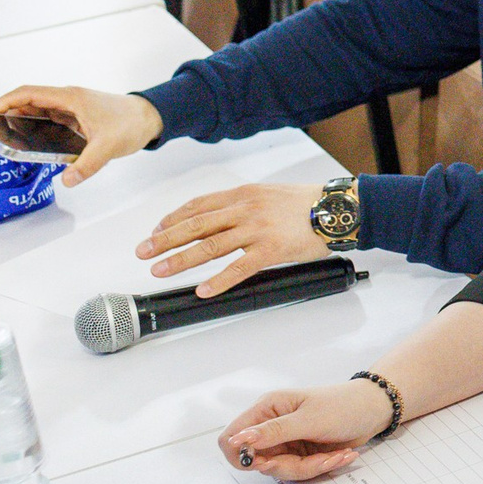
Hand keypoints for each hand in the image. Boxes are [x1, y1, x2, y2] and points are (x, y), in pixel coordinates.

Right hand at [0, 85, 160, 184]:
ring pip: (39, 114)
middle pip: (29, 103)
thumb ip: (87, 164)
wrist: (153, 117)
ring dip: (22, 124)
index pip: (30, 93)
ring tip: (7, 141)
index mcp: (71, 99)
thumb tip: (67, 180)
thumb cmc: (132, 122)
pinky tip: (32, 146)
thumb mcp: (109, 146)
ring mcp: (72, 109)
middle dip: (9, 116)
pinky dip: (38, 131)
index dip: (7, 101)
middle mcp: (68, 101)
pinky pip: (51, 123)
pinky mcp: (77, 119)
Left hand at [138, 181, 327, 294]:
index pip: (198, 205)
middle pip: (196, 225)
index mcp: (243, 194)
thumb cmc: (308, 203)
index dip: (172, 219)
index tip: (156, 231)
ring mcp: (257, 229)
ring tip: (161, 269)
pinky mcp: (271, 250)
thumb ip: (244, 205)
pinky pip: (239, 267)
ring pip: (210, 245)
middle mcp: (246, 209)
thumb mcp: (269, 194)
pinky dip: (219, 280)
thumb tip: (220, 219)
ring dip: (181, 259)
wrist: (338, 208)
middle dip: (165, 239)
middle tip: (144, 251)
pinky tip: (204, 289)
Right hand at [219, 379, 394, 479]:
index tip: (265, 460)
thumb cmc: (343, 405)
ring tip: (338, 454)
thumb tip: (238, 440)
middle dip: (287, 465)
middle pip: (258, 461)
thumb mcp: (308, 419)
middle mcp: (271, 427)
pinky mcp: (301, 454)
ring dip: (311, 467)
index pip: (230, 438)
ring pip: (281, 470)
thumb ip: (273, 432)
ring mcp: (286, 442)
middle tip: (316, 459)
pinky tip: (343, 455)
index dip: (240, 454)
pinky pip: (300, 471)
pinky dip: (322, 466)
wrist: (375, 410)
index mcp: (266, 409)